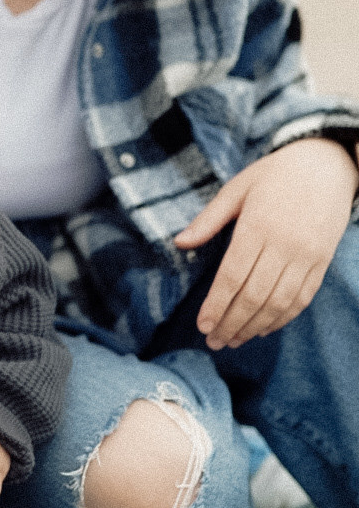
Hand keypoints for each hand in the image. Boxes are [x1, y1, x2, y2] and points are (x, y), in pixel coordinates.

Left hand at [174, 138, 357, 350]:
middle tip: (213, 342)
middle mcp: (284, 244)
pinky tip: (263, 328)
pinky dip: (283, 318)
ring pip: (279, 302)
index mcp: (258, 226)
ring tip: (234, 340)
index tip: (202, 325)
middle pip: (254, 295)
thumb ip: (208, 219)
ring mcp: (307, 255)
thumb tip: (179, 242)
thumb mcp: (237, 188)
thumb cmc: (275, 175)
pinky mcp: (322, 262)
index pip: (233, 276)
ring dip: (254, 326)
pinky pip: (303, 298)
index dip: (216, 305)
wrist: (327, 165)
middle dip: (231, 323)